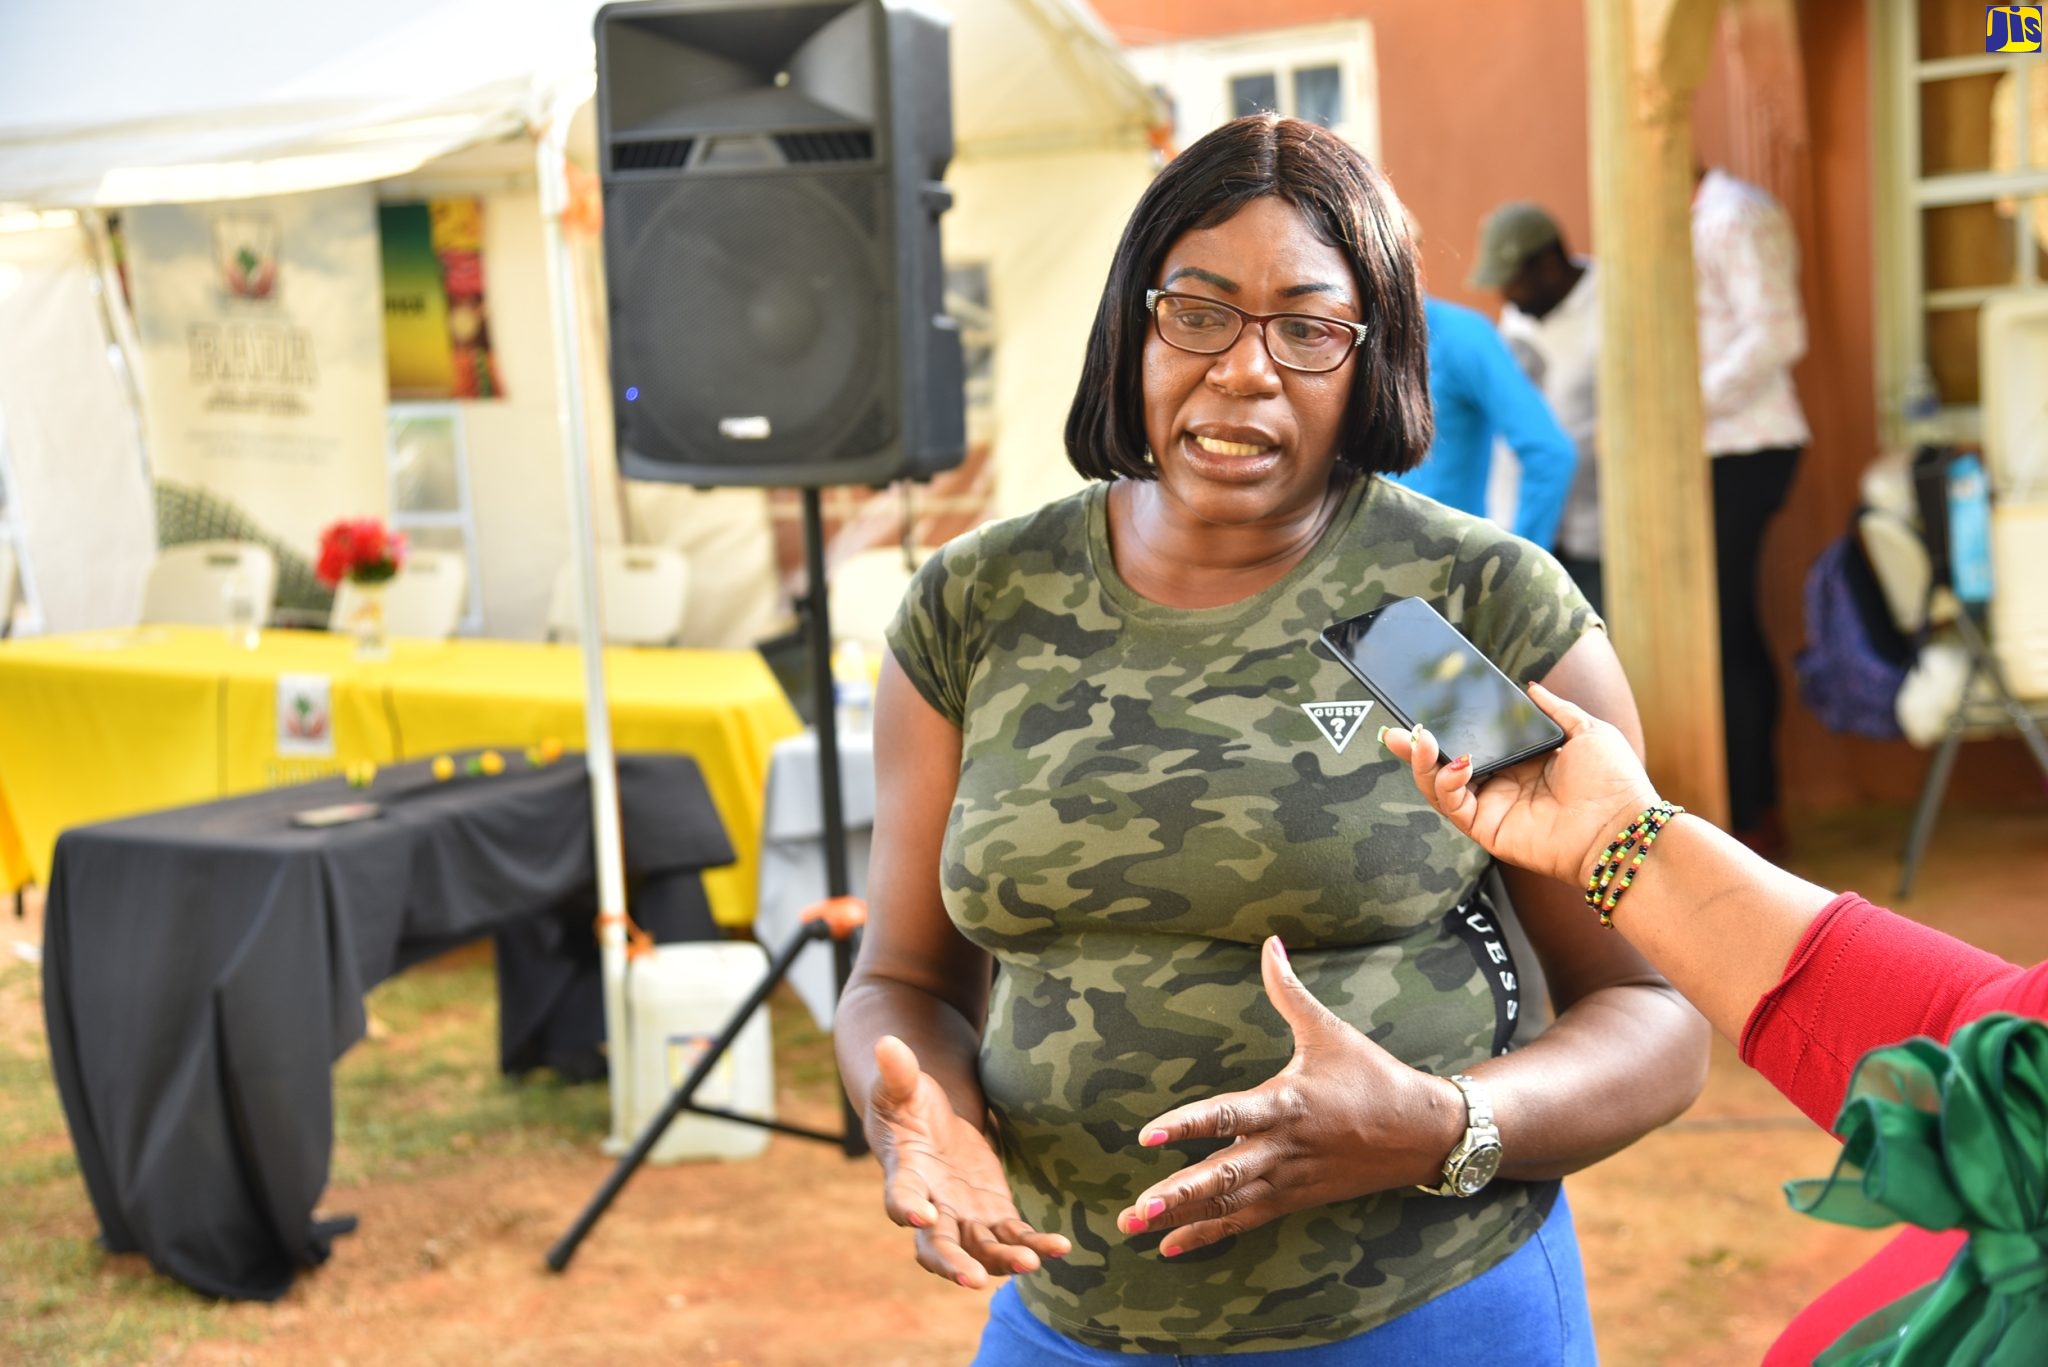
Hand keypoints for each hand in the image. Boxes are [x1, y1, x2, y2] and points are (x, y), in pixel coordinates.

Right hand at [868, 1035, 1069, 1287]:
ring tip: (1031, 1262)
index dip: (905, 1208)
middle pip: (936, 1245)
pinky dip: (1034, 1244)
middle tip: (974, 1279)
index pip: (900, 1197)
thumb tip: (887, 1042)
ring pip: (980, 1250)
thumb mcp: (901, 1085)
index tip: (918, 1215)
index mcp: (905, 1176)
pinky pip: (1013, 1236)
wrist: (928, 1125)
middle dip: (954, 1263)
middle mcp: (931, 1207)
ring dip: (1003, 1260)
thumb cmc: (907, 1104)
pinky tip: (1060, 1247)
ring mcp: (962, 1217)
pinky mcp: (992, 1214)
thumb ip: (897, 1072)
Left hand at [1115, 938, 1463, 1256]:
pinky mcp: (1295, 1198)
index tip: (1148, 1134)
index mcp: (1287, 1103)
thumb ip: (1287, 990)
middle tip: (1138, 1209)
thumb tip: (1269, 942)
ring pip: (1230, 1203)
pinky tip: (1170, 1248)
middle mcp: (1284, 1147)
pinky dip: (1208, 1234)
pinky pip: (1246, 1220)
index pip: (1230, 1114)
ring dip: (1183, 1218)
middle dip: (1181, 1192)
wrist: (1424, 1132)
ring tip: (1135, 1227)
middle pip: (1226, 1173)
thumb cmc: (1372, 1075)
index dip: (1189, 1124)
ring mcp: (1289, 1179)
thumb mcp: (1329, 1030)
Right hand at [1384, 682, 1660, 886]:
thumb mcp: (1587, 730)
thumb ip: (1555, 709)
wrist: (1623, 827)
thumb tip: (1531, 687)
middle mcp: (1501, 785)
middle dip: (1414, 748)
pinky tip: (1457, 763)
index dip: (1446, 728)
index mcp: (1520, 762)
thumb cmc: (1615, 783)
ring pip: (1440, 787)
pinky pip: (1455, 806)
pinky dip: (1447, 783)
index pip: (1471, 742)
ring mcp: (1492, 808)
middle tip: (1394, 730)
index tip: (1423, 709)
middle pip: (1444, 766)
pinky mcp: (1488, 830)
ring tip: (1420, 738)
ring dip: (1422, 763)